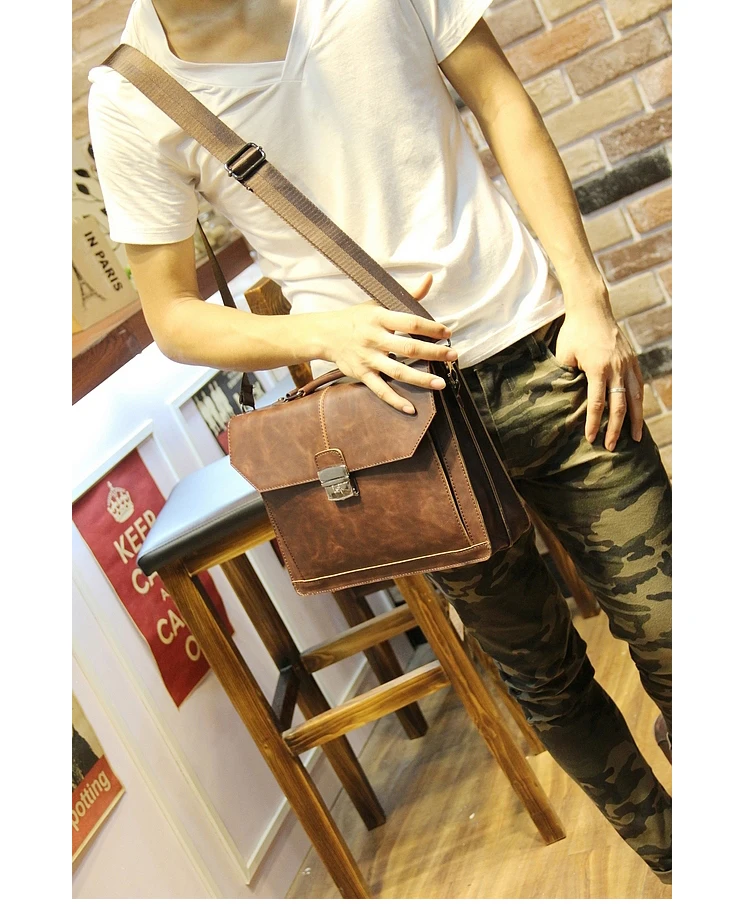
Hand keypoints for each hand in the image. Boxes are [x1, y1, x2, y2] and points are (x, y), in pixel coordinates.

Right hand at [318, 274, 457, 412]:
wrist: (326, 334)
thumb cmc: (357, 318)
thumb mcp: (378, 302)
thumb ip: (407, 295)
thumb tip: (429, 279)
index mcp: (379, 318)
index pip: (410, 322)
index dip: (430, 328)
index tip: (447, 333)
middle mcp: (374, 338)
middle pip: (408, 348)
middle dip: (433, 353)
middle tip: (452, 356)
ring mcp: (368, 358)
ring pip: (398, 372)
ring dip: (421, 379)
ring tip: (440, 384)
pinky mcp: (362, 374)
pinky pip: (381, 390)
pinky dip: (395, 400)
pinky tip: (411, 409)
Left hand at [554, 306, 643, 449]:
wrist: (591, 309)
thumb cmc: (573, 333)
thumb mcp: (564, 356)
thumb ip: (568, 378)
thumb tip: (569, 401)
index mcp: (598, 368)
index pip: (597, 403)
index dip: (594, 423)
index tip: (592, 439)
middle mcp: (617, 368)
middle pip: (619, 405)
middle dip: (616, 429)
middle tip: (611, 447)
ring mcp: (628, 364)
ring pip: (635, 398)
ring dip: (636, 420)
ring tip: (636, 439)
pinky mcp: (633, 360)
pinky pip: (638, 386)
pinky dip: (639, 403)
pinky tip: (638, 416)